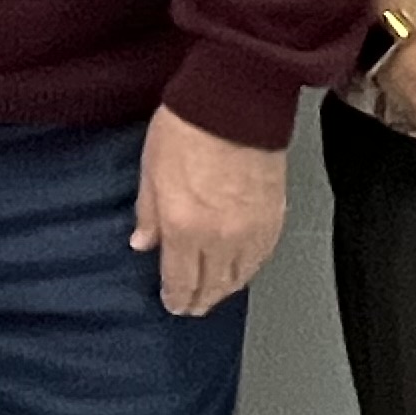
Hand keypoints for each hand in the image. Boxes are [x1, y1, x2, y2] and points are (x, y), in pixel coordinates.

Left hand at [132, 105, 285, 316]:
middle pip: (211, 286)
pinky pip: (261, 258)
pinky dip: (249, 270)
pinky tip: (242, 271)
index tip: (173, 304)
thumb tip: (142, 243)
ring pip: (239, 277)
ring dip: (225, 290)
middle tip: (192, 308)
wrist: (234, 106)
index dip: (176, 297)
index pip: (179, 280)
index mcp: (183, 228)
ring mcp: (249, 231)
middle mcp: (218, 238)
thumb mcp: (150, 171)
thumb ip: (148, 214)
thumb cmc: (188, 129)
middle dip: (199, 300)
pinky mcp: (273, 218)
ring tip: (215, 294)